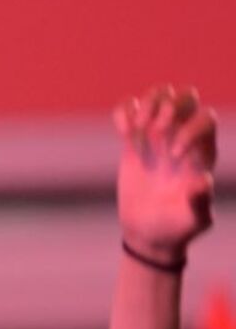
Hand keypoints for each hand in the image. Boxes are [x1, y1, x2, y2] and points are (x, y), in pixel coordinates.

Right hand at [115, 84, 217, 263]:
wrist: (149, 233)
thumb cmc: (176, 228)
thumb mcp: (193, 219)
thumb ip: (200, 202)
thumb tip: (204, 181)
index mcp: (203, 152)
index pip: (206, 119)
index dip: (190, 129)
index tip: (173, 156)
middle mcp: (183, 137)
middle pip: (186, 96)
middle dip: (170, 106)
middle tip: (156, 129)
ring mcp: (157, 136)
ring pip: (159, 95)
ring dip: (147, 103)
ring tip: (136, 129)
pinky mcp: (133, 140)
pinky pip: (129, 108)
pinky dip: (123, 112)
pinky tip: (122, 133)